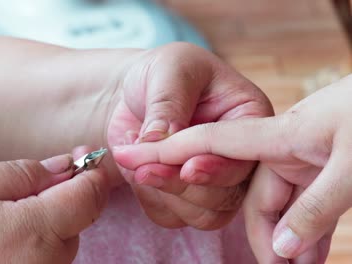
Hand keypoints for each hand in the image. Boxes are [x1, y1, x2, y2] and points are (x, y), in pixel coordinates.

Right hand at [0, 148, 108, 262]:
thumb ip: (22, 174)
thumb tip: (65, 164)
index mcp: (36, 232)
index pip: (91, 195)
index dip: (90, 171)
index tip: (80, 157)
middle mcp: (51, 263)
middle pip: (80, 215)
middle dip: (60, 195)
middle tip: (18, 191)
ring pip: (66, 236)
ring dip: (47, 219)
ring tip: (1, 220)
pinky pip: (51, 256)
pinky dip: (38, 241)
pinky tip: (3, 241)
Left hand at [108, 42, 272, 228]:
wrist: (136, 93)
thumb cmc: (164, 72)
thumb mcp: (170, 71)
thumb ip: (169, 103)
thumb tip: (162, 139)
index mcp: (250, 120)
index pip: (246, 156)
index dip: (217, 168)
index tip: (186, 167)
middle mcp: (239, 157)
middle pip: (229, 195)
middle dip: (183, 185)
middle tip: (145, 168)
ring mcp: (214, 181)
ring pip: (205, 215)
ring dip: (167, 197)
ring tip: (136, 166)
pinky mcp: (185, 195)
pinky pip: (173, 217)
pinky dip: (151, 200)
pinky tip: (136, 172)